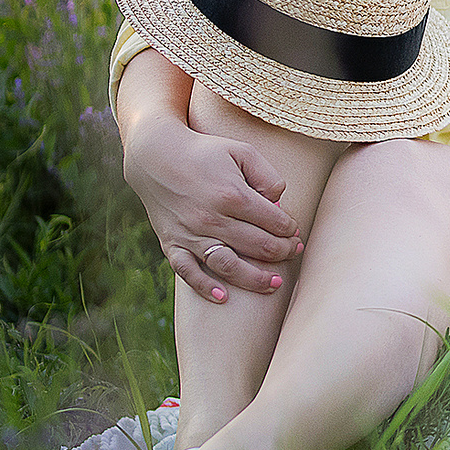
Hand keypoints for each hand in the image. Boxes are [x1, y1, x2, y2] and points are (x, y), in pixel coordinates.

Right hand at [121, 109, 301, 301]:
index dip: (290, 229)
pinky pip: (187, 271)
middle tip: (293, 252)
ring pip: (228, 265)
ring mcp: (190, 234)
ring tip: (274, 285)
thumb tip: (279, 203)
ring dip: (254, 279)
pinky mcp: (171, 243)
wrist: (155, 156)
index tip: (294, 231)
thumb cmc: (205, 152)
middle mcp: (211, 218)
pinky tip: (223, 297)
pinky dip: (204, 287)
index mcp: (232, 195)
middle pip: (257, 246)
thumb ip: (268, 177)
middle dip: (282, 252)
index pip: (273, 222)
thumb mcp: (242, 152)